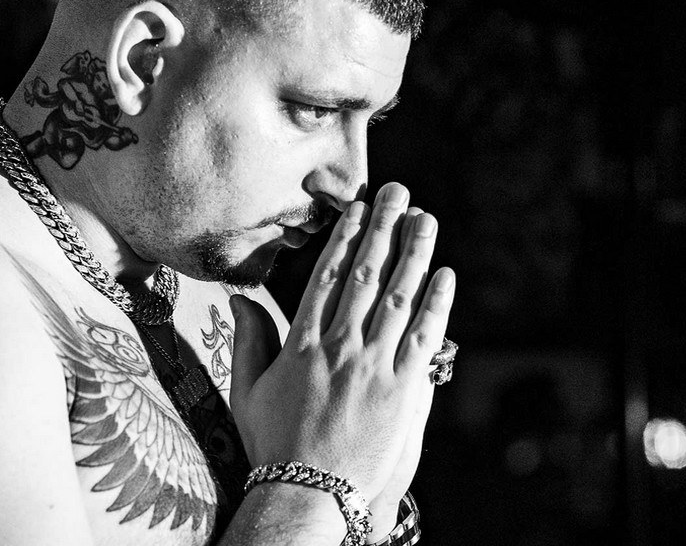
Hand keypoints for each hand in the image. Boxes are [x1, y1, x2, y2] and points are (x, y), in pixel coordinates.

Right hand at [229, 183, 454, 501]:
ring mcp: (372, 367)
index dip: (345, 237)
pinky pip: (422, 337)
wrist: (305, 494)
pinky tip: (445, 275)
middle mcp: (338, 346)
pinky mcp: (402, 390)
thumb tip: (241, 299)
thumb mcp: (247, 390)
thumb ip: (249, 341)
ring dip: (414, 254)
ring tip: (426, 219)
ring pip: (397, 297)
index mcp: (301, 343)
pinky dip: (435, 304)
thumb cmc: (273, 444)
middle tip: (397, 192)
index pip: (327, 277)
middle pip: (365, 274)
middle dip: (382, 228)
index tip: (358, 208)